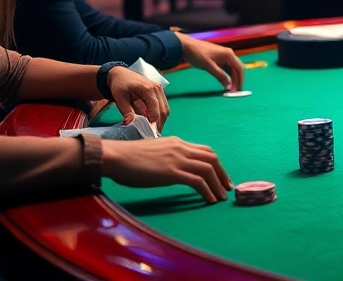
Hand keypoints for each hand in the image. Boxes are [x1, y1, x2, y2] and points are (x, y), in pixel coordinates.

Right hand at [101, 137, 232, 203]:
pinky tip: (209, 200)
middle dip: (222, 174)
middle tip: (227, 188)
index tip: (220, 176)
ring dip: (217, 185)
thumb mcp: (154, 152)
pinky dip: (207, 191)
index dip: (215, 163)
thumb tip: (173, 167)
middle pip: (211, 158)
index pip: (204, 150)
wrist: (116, 156)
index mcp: (177, 143)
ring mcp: (177, 159)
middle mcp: (181, 148)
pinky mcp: (172, 172)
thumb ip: (167, 156)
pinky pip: (197, 181)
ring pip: (207, 169)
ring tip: (221, 197)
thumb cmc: (128, 157)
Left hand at [106, 66, 169, 130]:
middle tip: (152, 135)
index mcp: (148, 89)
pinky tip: (153, 124)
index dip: (154, 120)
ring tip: (153, 131)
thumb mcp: (120, 98)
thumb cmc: (120, 86)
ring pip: (165, 110)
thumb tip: (130, 123)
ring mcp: (160, 91)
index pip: (155, 107)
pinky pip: (163, 107)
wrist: (121, 74)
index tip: (150, 131)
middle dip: (159, 124)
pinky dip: (159, 116)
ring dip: (160, 121)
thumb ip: (126, 111)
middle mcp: (157, 89)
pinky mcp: (159, 94)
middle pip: (163, 110)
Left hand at [179, 34, 244, 90]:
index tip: (238, 90)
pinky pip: (225, 68)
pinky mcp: (218, 59)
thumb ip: (220, 76)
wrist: (187, 46)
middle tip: (234, 91)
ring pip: (231, 69)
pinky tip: (224, 82)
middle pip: (237, 69)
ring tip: (230, 88)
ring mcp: (223, 56)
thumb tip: (229, 86)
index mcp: (229, 54)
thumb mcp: (209, 66)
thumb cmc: (198, 54)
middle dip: (237, 80)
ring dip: (232, 78)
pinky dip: (226, 75)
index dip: (240, 80)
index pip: (239, 68)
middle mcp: (228, 54)